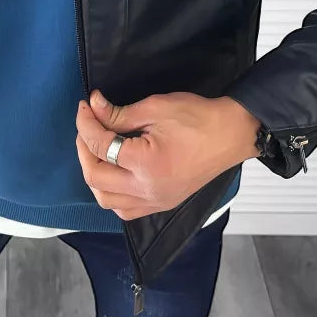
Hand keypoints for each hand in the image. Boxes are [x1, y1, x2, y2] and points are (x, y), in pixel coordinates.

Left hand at [75, 88, 260, 219]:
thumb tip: (93, 107)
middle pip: (95, 178)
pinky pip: (124, 209)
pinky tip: (113, 172)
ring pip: (106, 200)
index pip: (100, 147)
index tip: (86, 107)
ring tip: (97, 150)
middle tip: (87, 127)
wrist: (232, 134)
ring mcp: (155, 201)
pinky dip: (110, 193)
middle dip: (84, 149)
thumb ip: (119, 113)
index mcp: (147, 164)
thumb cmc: (200, 118)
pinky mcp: (162, 204)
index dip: (86, 124)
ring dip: (94, 175)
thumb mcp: (156, 108)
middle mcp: (148, 190)